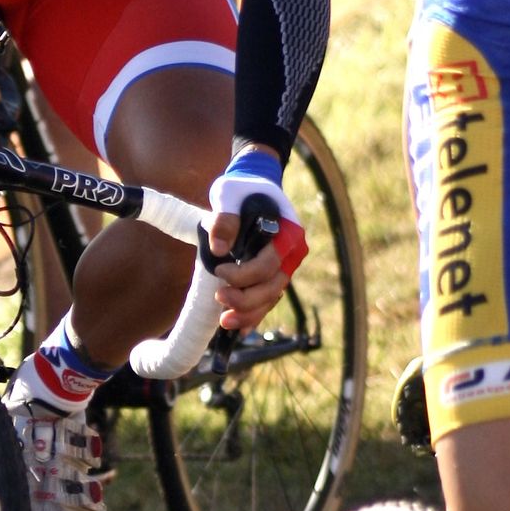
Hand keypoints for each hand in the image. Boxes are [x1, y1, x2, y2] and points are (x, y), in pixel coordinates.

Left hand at [207, 148, 307, 331]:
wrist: (252, 183)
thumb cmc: (240, 188)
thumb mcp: (228, 194)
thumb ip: (224, 219)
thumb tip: (218, 250)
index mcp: (287, 232)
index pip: (269, 263)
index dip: (244, 274)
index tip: (219, 272)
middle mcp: (291, 251)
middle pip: (273, 286)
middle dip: (246, 299)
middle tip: (220, 300)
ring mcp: (284, 263)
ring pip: (271, 296)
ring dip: (249, 312)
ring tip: (225, 320)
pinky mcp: (273, 271)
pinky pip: (268, 297)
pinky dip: (254, 313)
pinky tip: (238, 327)